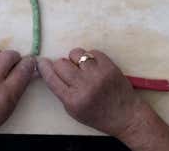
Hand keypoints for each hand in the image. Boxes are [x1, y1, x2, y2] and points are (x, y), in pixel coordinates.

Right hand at [38, 48, 168, 150]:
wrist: (126, 116)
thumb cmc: (97, 115)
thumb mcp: (74, 110)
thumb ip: (61, 91)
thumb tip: (48, 69)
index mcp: (73, 100)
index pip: (51, 78)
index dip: (44, 67)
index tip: (42, 62)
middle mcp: (84, 86)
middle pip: (61, 63)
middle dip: (61, 65)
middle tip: (68, 71)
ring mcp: (98, 75)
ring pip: (75, 53)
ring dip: (75, 59)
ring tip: (82, 67)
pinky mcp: (109, 66)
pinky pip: (91, 51)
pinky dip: (90, 57)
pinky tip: (94, 67)